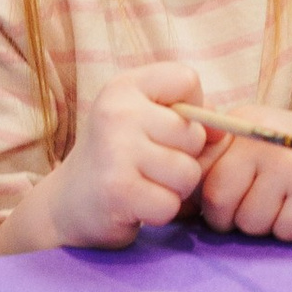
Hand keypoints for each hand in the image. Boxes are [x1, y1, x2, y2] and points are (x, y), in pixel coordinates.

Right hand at [44, 60, 212, 249]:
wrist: (68, 203)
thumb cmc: (119, 158)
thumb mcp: (145, 120)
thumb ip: (187, 115)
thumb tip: (223, 133)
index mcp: (125, 86)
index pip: (187, 79)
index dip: (190, 107)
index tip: (164, 126)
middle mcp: (118, 112)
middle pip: (194, 134)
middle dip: (184, 158)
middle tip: (151, 166)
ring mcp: (116, 150)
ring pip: (188, 173)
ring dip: (174, 189)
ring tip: (145, 185)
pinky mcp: (119, 190)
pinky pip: (170, 204)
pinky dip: (159, 212)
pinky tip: (136, 205)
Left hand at [193, 95, 291, 239]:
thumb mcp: (253, 145)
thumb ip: (215, 167)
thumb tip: (176, 208)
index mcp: (239, 126)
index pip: (198, 176)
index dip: (208, 202)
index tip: (228, 202)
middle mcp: (261, 139)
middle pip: (219, 204)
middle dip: (234, 219)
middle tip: (259, 207)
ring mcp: (290, 163)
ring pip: (251, 223)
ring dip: (267, 225)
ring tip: (286, 203)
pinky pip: (285, 231)